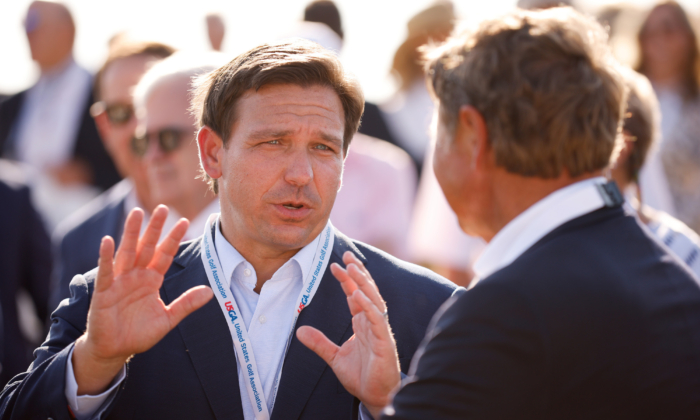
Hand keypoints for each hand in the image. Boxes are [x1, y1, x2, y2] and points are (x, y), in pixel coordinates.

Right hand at [72, 206, 212, 394]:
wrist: (115, 350)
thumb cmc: (139, 333)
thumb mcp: (168, 318)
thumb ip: (186, 304)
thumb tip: (210, 292)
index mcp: (152, 279)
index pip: (165, 254)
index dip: (173, 238)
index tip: (185, 221)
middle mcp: (136, 276)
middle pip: (147, 247)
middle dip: (154, 228)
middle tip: (162, 207)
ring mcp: (120, 281)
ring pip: (127, 252)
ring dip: (131, 233)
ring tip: (137, 213)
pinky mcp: (104, 292)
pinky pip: (106, 271)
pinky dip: (106, 257)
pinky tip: (108, 240)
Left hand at [297, 251, 400, 417]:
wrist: (376, 396)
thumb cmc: (362, 376)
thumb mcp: (334, 357)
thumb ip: (319, 343)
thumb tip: (299, 330)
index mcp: (363, 323)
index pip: (355, 294)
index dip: (347, 279)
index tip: (335, 264)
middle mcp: (373, 322)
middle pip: (366, 290)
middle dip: (358, 272)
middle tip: (347, 254)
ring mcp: (380, 330)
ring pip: (374, 299)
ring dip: (364, 282)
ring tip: (353, 267)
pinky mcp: (384, 341)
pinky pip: (377, 318)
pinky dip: (368, 305)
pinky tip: (358, 294)